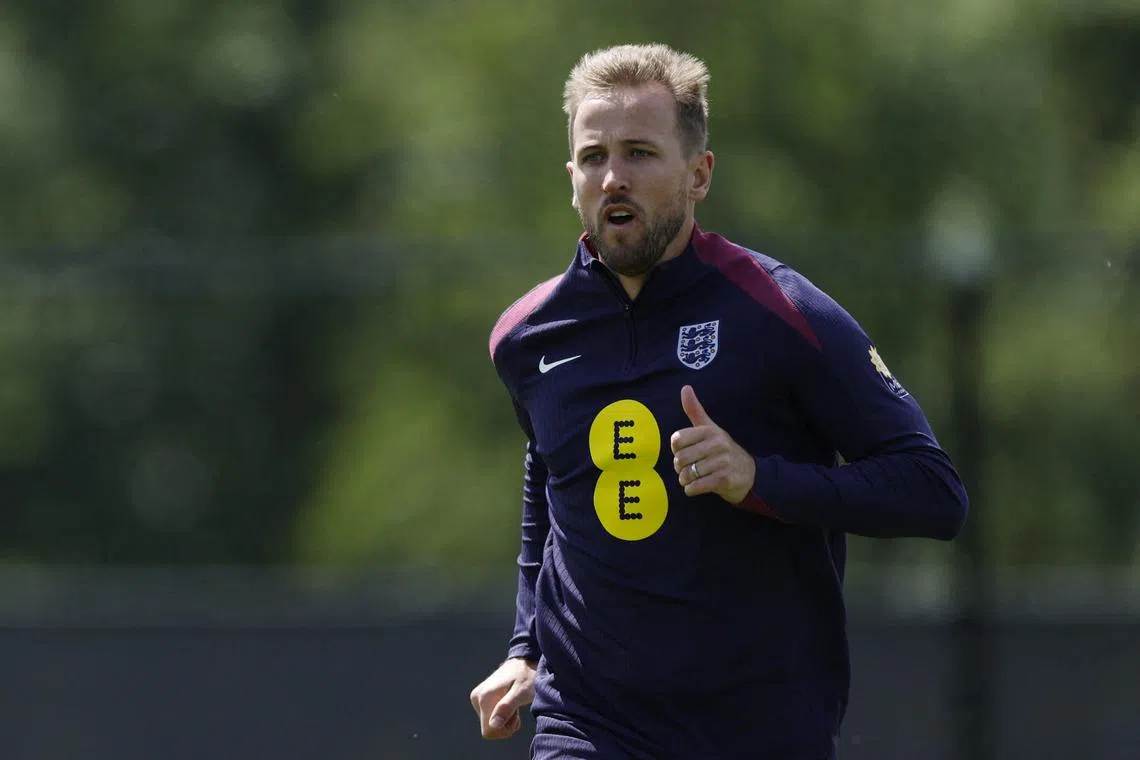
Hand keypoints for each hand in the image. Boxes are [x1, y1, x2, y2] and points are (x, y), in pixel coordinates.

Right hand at [469, 657, 536, 739]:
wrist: (523, 662)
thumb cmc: (526, 677)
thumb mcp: (522, 693)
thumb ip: (507, 707)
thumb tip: (493, 725)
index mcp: (485, 697)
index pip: (489, 731)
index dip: (504, 729)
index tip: (515, 715)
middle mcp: (477, 697)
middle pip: (489, 729)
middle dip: (505, 724)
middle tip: (516, 710)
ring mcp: (477, 697)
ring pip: (489, 724)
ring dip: (504, 719)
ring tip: (514, 705)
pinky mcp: (479, 698)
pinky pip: (489, 717)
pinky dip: (501, 715)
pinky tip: (509, 704)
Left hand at [670, 384, 755, 504]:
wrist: (749, 475)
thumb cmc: (723, 450)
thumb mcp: (710, 429)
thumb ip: (695, 410)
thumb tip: (685, 387)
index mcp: (710, 431)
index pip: (676, 440)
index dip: (676, 449)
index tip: (685, 452)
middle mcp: (717, 444)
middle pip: (680, 459)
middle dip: (679, 468)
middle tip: (687, 468)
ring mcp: (722, 462)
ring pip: (687, 475)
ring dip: (685, 480)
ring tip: (693, 478)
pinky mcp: (724, 480)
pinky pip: (696, 487)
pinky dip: (691, 490)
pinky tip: (697, 487)